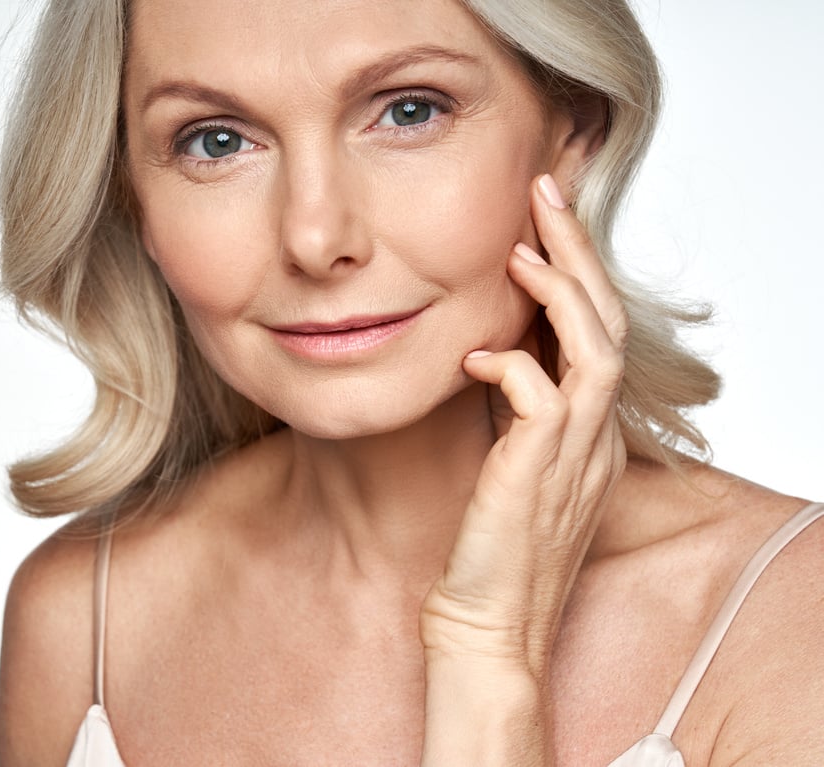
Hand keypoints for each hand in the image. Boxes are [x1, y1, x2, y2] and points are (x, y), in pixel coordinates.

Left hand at [418, 174, 627, 764]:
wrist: (486, 626)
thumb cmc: (488, 549)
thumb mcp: (510, 465)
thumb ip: (516, 412)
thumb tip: (490, 352)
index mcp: (590, 433)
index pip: (598, 334)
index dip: (577, 275)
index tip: (542, 225)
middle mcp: (595, 438)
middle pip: (607, 324)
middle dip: (578, 254)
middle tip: (545, 194)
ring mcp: (575, 457)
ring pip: (594, 349)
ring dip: (561, 291)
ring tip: (525, 245)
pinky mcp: (538, 474)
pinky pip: (541, 397)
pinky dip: (511, 363)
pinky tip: (475, 355)